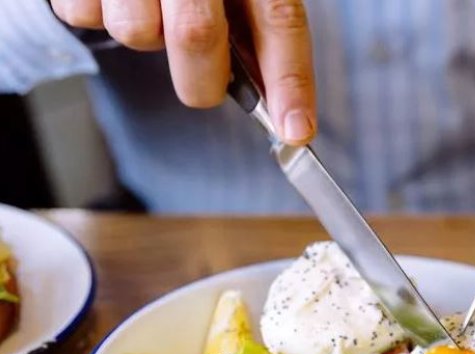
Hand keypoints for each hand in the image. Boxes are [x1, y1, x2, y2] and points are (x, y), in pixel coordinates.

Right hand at [52, 0, 316, 144]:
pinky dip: (100, 16)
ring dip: (146, 36)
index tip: (297, 131)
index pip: (279, 21)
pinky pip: (87, 17)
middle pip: (196, 35)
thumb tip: (284, 112)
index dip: (289, 80)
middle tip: (207, 80)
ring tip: (152, 6)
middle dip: (202, 79)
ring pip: (137, 31)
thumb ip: (256, 34)